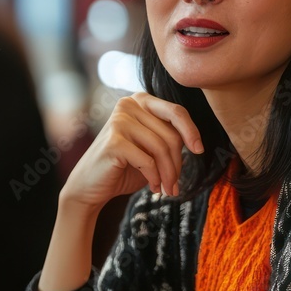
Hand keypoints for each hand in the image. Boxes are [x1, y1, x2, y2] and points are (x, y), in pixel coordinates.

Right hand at [61, 92, 203, 213]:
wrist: (90, 187)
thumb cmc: (124, 168)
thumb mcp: (151, 148)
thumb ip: (168, 137)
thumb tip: (196, 142)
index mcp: (139, 101)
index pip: (176, 112)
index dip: (192, 131)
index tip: (199, 151)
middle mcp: (128, 104)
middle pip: (171, 134)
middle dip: (177, 164)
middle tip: (175, 185)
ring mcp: (119, 120)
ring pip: (161, 149)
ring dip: (168, 175)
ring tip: (167, 190)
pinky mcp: (114, 141)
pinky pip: (148, 161)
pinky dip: (154, 178)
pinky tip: (153, 187)